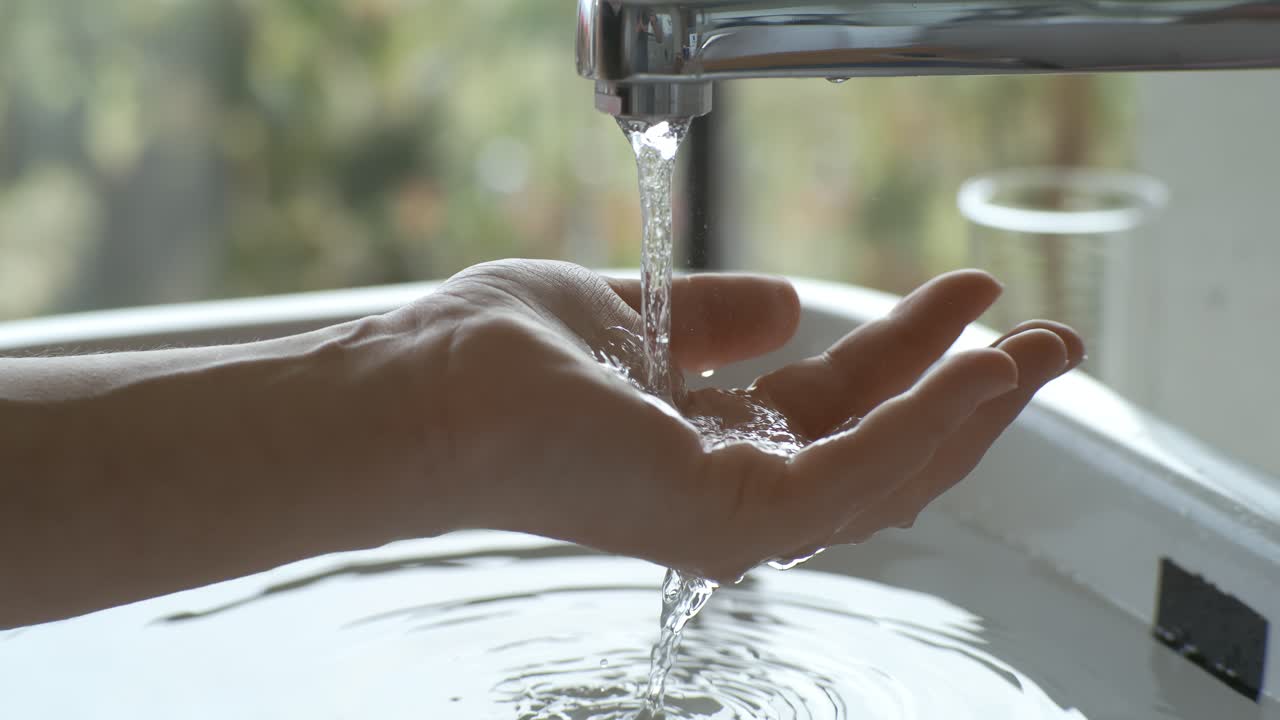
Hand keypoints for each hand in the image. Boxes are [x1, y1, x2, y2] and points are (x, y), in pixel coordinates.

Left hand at [420, 259, 1081, 582]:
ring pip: (887, 474)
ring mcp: (734, 515)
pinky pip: (855, 475)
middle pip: (879, 447)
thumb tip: (782, 303)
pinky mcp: (732, 518)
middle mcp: (729, 489)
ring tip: (1035, 351)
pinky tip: (974, 374)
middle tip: (1046, 337)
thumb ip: (711, 321)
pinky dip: (922, 424)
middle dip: (967, 393)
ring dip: (968, 410)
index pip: (834, 405)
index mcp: (706, 441)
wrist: (427, 392)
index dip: (909, 352)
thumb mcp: (632, 318)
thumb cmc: (496, 357)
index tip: (965, 297)